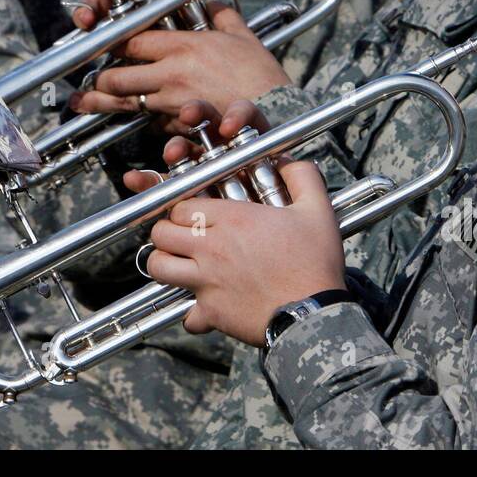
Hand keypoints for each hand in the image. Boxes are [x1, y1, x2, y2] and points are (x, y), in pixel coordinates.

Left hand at [67, 2, 291, 122]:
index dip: (113, 42)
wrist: (276, 110)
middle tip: (90, 77)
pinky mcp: (179, 124)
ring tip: (84, 101)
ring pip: (127, 101)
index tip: (103, 43)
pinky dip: (140, 119)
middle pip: (119, 74)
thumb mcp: (243, 35)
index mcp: (183, 45)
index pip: (132, 39)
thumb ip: (223, 15)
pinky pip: (150, 121)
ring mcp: (172, 100)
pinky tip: (125, 120)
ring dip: (106, 100)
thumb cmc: (262, 73)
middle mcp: (172, 72)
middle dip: (101, 77)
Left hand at [125, 104, 344, 346]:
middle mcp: (212, 248)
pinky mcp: (210, 312)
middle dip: (167, 232)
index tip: (195, 215)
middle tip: (182, 237)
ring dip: (166, 264)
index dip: (183, 208)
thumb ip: (302, 177)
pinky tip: (206, 305)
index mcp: (232, 219)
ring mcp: (207, 281)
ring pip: (158, 267)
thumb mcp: (317, 210)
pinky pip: (185, 313)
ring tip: (181, 265)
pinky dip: (192, 312)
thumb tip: (288, 161)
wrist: (314, 315)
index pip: (181, 205)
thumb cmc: (315, 263)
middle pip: (160, 232)